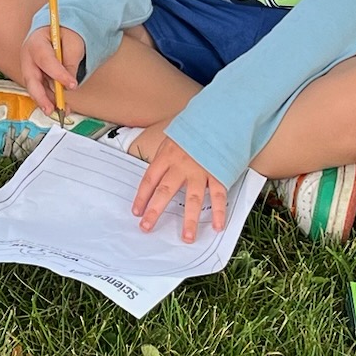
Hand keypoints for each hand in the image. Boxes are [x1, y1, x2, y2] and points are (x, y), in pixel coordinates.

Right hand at [18, 22, 82, 108]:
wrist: (56, 31)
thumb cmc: (63, 34)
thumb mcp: (73, 42)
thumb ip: (71, 62)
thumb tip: (69, 85)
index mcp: (35, 43)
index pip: (45, 60)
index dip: (58, 74)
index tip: (72, 84)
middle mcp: (28, 57)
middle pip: (31, 79)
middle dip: (41, 96)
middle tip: (51, 108)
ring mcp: (30, 68)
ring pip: (35, 88)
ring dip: (47, 101)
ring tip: (61, 110)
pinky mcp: (35, 77)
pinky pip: (41, 90)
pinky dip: (50, 99)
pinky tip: (60, 106)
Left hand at [128, 129, 227, 243]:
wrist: (219, 117)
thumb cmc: (194, 130)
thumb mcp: (172, 137)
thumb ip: (165, 156)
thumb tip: (155, 175)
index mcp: (167, 155)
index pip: (149, 179)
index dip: (142, 196)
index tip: (136, 211)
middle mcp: (182, 165)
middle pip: (165, 191)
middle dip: (155, 211)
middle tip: (147, 228)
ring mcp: (201, 170)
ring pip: (193, 198)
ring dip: (190, 220)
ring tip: (187, 238)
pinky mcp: (218, 173)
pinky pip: (218, 195)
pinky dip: (219, 211)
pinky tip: (218, 226)